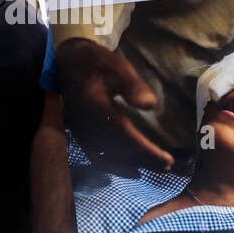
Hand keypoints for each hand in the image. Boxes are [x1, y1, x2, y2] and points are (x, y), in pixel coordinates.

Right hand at [55, 37, 173, 172]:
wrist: (65, 63)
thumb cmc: (95, 62)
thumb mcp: (116, 66)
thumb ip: (132, 85)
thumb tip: (151, 105)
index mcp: (97, 107)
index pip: (126, 136)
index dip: (147, 151)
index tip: (167, 159)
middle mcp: (88, 124)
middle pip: (120, 151)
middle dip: (145, 161)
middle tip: (167, 166)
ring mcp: (81, 132)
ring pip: (109, 157)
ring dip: (133, 165)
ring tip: (154, 169)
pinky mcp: (79, 135)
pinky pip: (97, 157)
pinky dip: (114, 167)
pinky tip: (129, 170)